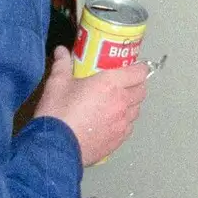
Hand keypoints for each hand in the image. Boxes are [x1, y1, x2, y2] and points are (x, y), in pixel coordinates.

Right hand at [35, 46, 148, 164]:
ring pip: (136, 110)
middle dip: (135, 85)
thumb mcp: (57, 83)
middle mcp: (121, 103)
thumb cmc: (58, 113)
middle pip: (141, 91)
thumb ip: (62, 64)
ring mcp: (121, 123)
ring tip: (116, 103)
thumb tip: (61, 51)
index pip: (139, 72)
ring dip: (130, 104)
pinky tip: (110, 121)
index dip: (138, 68)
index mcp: (111, 84)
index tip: (132, 67)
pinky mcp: (118, 140)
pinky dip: (124, 122)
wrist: (55, 146)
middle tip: (123, 84)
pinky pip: (128, 127)